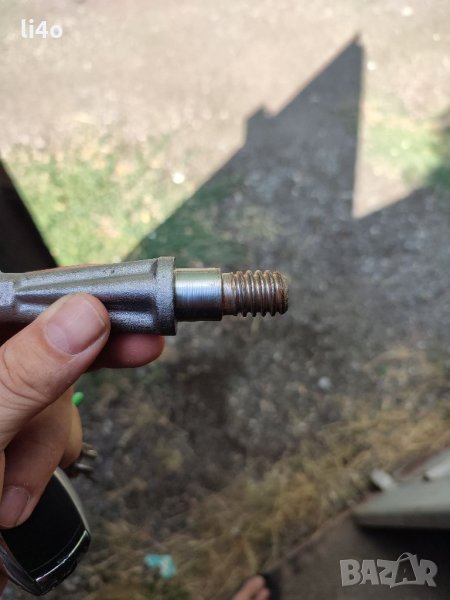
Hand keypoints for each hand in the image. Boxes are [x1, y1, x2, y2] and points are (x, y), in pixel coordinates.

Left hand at [0, 293, 163, 591]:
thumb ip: (27, 372)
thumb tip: (86, 314)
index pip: (27, 297)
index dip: (82, 299)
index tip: (134, 312)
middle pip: (51, 350)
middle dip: (59, 401)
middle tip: (122, 376)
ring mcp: (1, 394)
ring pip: (52, 395)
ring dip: (44, 448)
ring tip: (10, 495)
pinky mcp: (8, 424)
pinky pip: (45, 427)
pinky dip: (41, 460)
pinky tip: (13, 490)